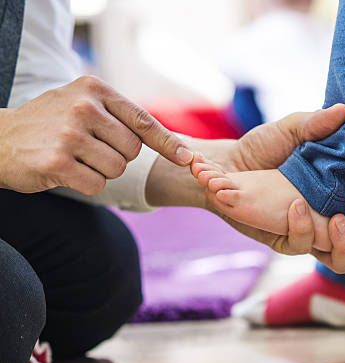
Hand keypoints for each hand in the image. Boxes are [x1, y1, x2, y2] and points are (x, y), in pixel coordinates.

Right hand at [0, 76, 193, 194]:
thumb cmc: (51, 123)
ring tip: (76, 157)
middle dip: (118, 156)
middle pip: (133, 149)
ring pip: (117, 168)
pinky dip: (86, 183)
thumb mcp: (83, 102)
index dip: (168, 143)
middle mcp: (84, 107)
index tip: (186, 158)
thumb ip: (120, 115)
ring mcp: (69, 134)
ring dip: (102, 170)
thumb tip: (174, 142)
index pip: (143, 120)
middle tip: (89, 148)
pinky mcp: (57, 162)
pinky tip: (65, 170)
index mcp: (95, 89)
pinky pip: (97, 184)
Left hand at [187, 104, 344, 272]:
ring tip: (337, 220)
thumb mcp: (289, 130)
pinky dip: (304, 230)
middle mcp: (333, 213)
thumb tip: (343, 111)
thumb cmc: (262, 147)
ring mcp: (312, 231)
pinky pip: (305, 247)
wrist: (224, 167)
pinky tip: (295, 207)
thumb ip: (315, 123)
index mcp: (342, 187)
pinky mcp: (288, 240)